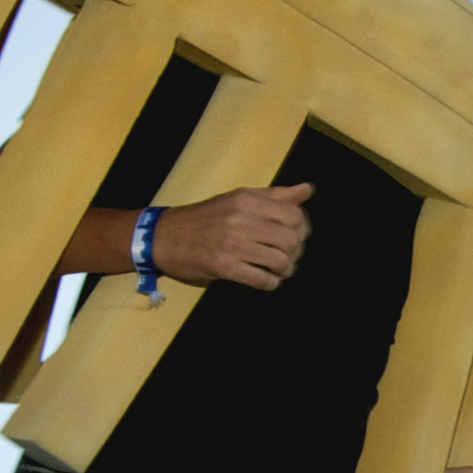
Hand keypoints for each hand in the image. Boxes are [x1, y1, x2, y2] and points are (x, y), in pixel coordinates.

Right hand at [152, 183, 310, 291]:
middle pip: (291, 240)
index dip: (301, 230)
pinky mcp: (223, 267)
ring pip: (280, 261)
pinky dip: (269, 283)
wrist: (164, 236)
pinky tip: (265, 280)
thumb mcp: (238, 198)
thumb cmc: (205, 217)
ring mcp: (232, 244)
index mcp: (247, 200)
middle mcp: (241, 219)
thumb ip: (275, 196)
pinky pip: (261, 279)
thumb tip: (308, 189)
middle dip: (295, 252)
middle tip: (287, 256)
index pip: (295, 215)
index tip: (295, 236)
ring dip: (284, 270)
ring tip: (277, 270)